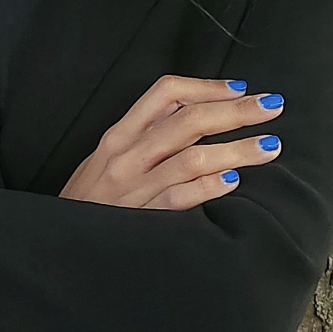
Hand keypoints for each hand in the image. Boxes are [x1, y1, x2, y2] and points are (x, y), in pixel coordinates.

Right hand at [59, 76, 283, 209]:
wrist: (60, 245)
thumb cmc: (89, 202)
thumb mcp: (106, 159)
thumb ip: (143, 136)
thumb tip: (195, 113)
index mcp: (119, 135)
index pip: (164, 93)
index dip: (206, 86)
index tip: (239, 87)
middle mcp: (126, 155)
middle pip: (188, 120)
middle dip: (236, 111)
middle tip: (272, 106)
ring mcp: (134, 188)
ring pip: (191, 157)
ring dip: (236, 149)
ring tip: (270, 147)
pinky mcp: (142, 220)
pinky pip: (180, 199)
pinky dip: (208, 187)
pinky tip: (234, 182)